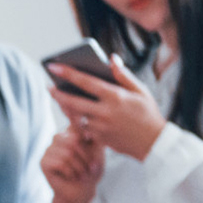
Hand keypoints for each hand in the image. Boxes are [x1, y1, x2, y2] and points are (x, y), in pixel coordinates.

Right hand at [41, 129, 104, 202]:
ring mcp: (49, 150)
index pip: (76, 127)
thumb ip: (94, 138)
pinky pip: (59, 163)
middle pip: (72, 141)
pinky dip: (70, 172)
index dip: (88, 142)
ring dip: (79, 167)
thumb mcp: (98, 152)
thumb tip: (86, 131)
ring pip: (67, 153)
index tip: (93, 154)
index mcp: (71, 132)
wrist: (82, 191)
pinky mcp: (43, 162)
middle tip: (90, 168)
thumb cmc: (91, 171)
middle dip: (85, 157)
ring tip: (82, 174)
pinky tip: (71, 176)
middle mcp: (58, 138)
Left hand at [45, 58, 165, 160]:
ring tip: (59, 98)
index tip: (53, 67)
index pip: (86, 82)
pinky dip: (77, 120)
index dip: (68, 73)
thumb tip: (111, 58)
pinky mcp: (99, 139)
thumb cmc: (148, 114)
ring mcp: (101, 127)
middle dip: (58, 94)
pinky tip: (72, 112)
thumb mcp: (141, 91)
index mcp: (115, 97)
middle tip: (48, 87)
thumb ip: (123, 75)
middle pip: (73, 102)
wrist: (154, 143)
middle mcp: (105, 112)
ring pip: (76, 116)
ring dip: (66, 107)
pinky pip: (83, 128)